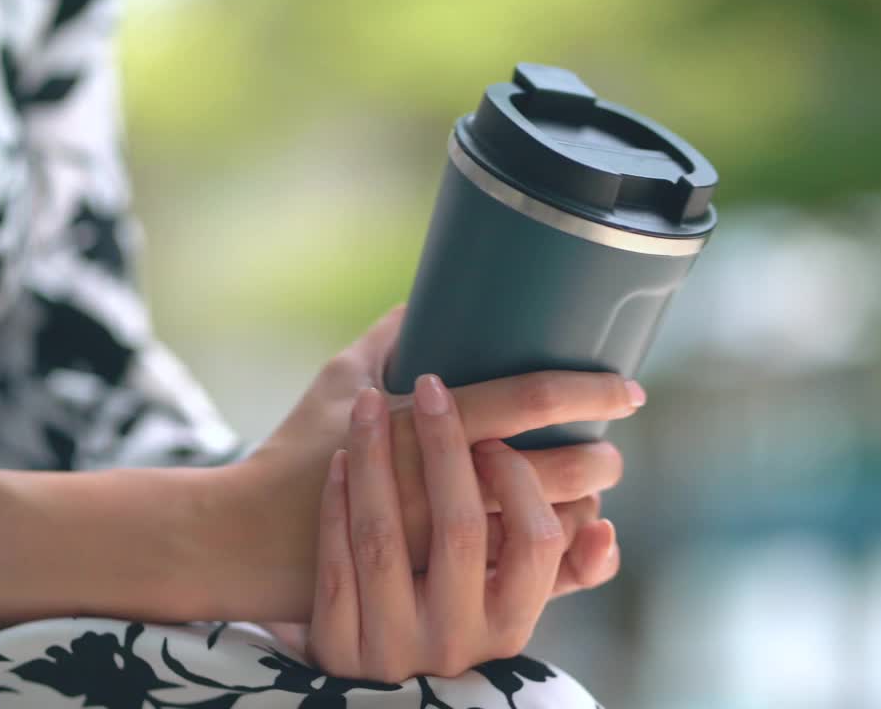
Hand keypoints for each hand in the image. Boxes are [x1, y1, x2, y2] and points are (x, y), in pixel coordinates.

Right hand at [236, 306, 631, 618]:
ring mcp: (448, 544)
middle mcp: (447, 487)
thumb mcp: (339, 379)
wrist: (255, 538)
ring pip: (550, 528)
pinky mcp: (441, 583)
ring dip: (582, 506)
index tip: (625, 387)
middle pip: (560, 471)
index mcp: (427, 427)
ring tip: (586, 487)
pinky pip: (521, 575)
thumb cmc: (297, 450)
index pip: (529, 399)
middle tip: (610, 446)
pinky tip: (560, 534)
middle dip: (600, 458)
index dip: (589, 390)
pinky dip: (553, 553)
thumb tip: (423, 296)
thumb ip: (388, 335)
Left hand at [304, 381, 608, 680]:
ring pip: (382, 538)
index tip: (496, 436)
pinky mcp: (338, 645)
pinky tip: (340, 456)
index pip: (535, 541)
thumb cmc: (457, 623)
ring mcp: (391, 644)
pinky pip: (334, 562)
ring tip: (370, 401)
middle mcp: (454, 638)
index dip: (519, 482)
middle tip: (433, 384)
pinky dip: (337, 504)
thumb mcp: (514, 611)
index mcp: (509, 623)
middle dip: (445, 446)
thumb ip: (563, 569)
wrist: (375, 695)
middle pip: (458, 529)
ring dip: (375, 458)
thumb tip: (604, 524)